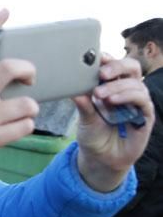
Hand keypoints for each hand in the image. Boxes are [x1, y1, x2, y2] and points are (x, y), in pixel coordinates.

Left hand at [72, 55, 152, 191]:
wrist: (101, 158)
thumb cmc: (93, 134)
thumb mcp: (84, 118)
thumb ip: (82, 103)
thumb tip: (71, 86)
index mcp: (111, 85)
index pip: (114, 65)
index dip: (108, 59)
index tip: (95, 57)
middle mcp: (126, 90)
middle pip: (131, 67)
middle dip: (117, 66)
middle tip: (100, 74)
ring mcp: (137, 102)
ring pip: (135, 83)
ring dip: (117, 86)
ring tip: (99, 95)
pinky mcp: (145, 115)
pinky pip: (142, 100)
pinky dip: (128, 97)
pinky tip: (113, 101)